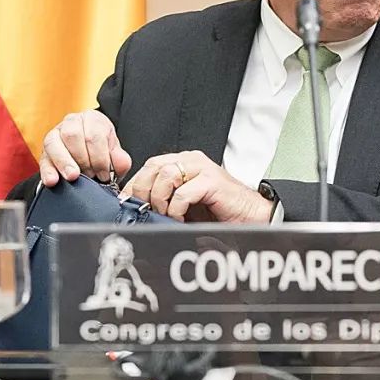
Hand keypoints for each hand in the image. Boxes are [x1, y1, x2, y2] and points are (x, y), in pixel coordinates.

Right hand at [39, 110, 131, 186]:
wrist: (88, 152)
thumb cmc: (101, 150)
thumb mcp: (114, 151)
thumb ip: (120, 158)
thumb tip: (120, 165)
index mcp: (92, 118)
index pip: (94, 134)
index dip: (100, 158)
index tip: (104, 174)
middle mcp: (71, 122)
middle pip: (73, 135)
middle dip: (83, 159)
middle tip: (91, 176)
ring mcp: (55, 134)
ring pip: (54, 143)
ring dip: (64, 162)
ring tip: (73, 177)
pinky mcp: (44, 151)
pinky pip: (43, 159)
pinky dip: (48, 171)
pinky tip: (53, 181)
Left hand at [120, 150, 272, 223]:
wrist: (251, 216)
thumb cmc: (220, 212)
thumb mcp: (184, 206)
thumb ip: (164, 201)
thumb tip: (136, 210)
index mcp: (184, 163)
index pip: (149, 166)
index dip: (135, 185)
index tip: (128, 204)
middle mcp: (192, 161)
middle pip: (153, 167)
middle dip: (143, 191)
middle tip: (146, 211)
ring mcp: (203, 168)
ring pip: (165, 175)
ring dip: (160, 199)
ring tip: (165, 215)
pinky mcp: (213, 181)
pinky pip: (183, 192)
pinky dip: (175, 208)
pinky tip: (179, 218)